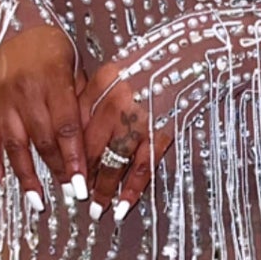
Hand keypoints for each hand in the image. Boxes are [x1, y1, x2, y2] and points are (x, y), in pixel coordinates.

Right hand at [0, 22, 89, 203]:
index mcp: (52, 78)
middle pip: (43, 139)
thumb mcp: (75, 65)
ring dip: (27, 177)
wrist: (10, 26)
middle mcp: (25, 90)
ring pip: (15, 145)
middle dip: (58, 170)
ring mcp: (1, 99)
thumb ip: (82, 101)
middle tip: (71, 195)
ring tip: (39, 202)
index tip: (84, 184)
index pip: (66, 126)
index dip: (74, 158)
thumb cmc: (50, 48)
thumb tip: (95, 143)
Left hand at [79, 59, 174, 218]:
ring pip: (113, 163)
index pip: (75, 125)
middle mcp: (116, 102)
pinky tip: (123, 205)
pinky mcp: (162, 132)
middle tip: (76, 195)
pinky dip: (132, 189)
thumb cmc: (157, 59)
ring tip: (97, 208)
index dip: (67, 153)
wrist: (197, 51)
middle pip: (90, 148)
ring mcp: (139, 120)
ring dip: (103, 189)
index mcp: (102, 83)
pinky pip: (143, 167)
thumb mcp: (119, 69)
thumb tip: (80, 130)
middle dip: (81, 176)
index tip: (63, 171)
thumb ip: (98, 95)